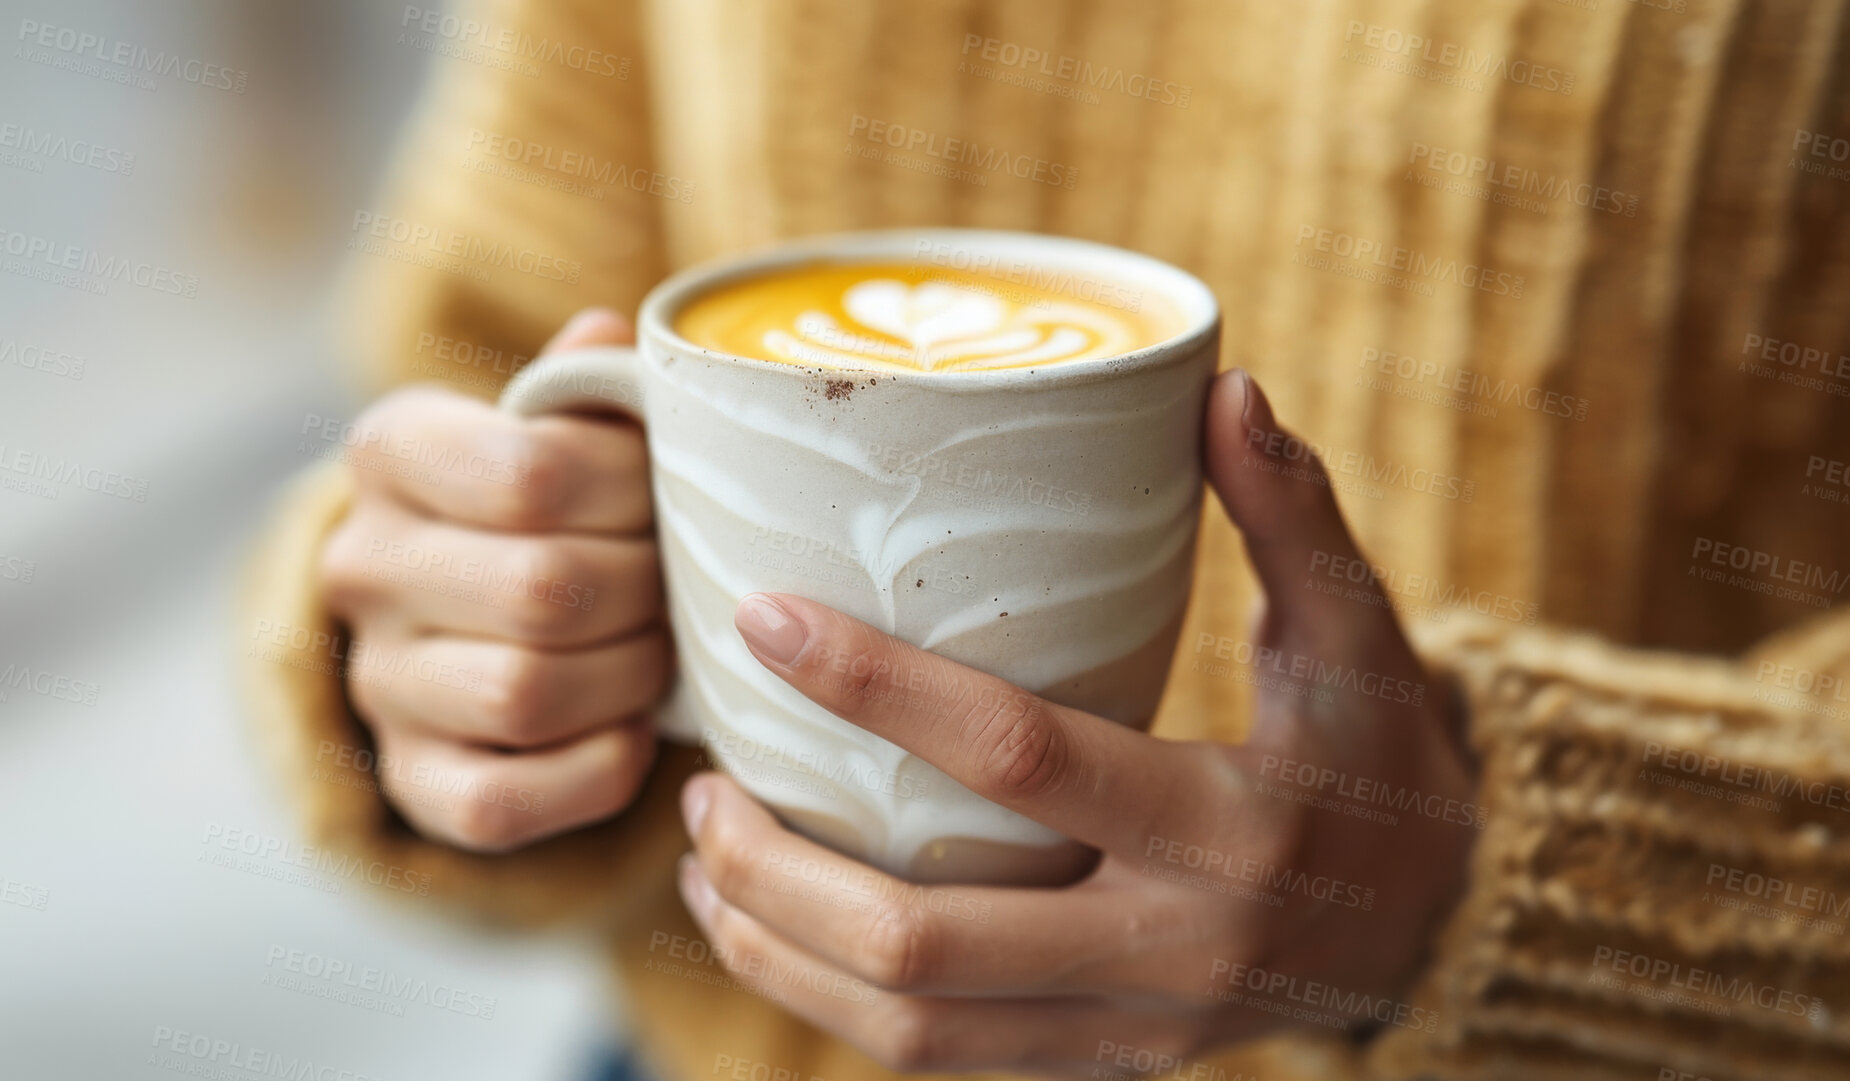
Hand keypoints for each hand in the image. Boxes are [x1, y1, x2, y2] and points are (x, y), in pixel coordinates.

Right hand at [319, 308, 665, 851]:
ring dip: (629, 679)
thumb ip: (591, 389)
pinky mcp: (411, 781)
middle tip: (686, 584)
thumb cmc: (541, 502)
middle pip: (542, 588)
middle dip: (647, 591)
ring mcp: (377, 682)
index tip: (667, 498)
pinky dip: (594, 772)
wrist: (458, 614)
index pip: (534, 471)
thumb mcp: (557, 424)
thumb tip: (611, 336)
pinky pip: (503, 803)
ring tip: (664, 653)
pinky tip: (630, 732)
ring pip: (524, 695)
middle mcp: (363, 564)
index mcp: (394, 449)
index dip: (634, 491)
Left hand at [676, 371, 1478, 1070]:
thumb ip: (1291, 512)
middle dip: (781, 872)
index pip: (1020, 758)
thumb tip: (1223, 387)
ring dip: (782, 955)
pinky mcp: (1107, 1067)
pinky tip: (778, 934)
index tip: (761, 618)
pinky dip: (837, 1006)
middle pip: (929, 942)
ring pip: (915, 1030)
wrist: (1446, 929)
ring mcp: (1132, 1030)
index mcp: (1225, 826)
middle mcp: (1170, 949)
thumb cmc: (1384, 758)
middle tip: (699, 786)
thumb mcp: (1359, 631)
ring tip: (706, 862)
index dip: (876, 687)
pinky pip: (944, 1059)